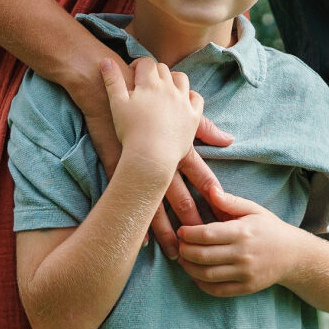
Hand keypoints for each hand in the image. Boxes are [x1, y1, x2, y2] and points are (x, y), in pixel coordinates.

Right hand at [79, 62, 232, 255]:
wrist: (100, 79)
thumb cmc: (138, 91)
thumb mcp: (171, 107)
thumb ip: (201, 126)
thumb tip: (228, 140)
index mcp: (172, 140)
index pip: (195, 170)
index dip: (207, 190)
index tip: (222, 209)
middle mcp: (156, 152)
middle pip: (176, 191)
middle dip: (189, 218)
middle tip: (200, 241)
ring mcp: (133, 160)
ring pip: (151, 200)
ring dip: (163, 227)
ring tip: (172, 250)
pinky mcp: (114, 163)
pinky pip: (123, 194)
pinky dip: (131, 217)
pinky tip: (138, 241)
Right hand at [103, 58, 202, 175]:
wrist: (151, 156)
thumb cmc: (130, 131)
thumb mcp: (116, 104)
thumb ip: (112, 80)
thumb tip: (105, 60)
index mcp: (150, 84)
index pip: (146, 63)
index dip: (138, 65)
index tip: (132, 73)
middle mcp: (169, 88)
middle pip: (163, 69)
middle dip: (154, 72)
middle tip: (144, 83)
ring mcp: (183, 102)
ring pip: (181, 79)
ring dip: (173, 79)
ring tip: (164, 89)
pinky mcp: (193, 117)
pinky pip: (196, 98)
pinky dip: (190, 95)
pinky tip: (182, 101)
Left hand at [174, 186, 303, 296]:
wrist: (294, 255)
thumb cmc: (269, 228)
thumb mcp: (253, 209)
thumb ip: (230, 201)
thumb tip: (211, 190)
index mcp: (242, 232)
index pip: (206, 234)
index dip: (188, 234)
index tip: (181, 230)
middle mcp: (242, 254)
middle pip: (202, 256)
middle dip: (184, 251)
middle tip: (179, 245)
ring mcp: (245, 273)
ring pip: (207, 275)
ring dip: (189, 268)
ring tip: (183, 260)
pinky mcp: (247, 287)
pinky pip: (218, 290)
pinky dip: (202, 284)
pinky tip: (196, 276)